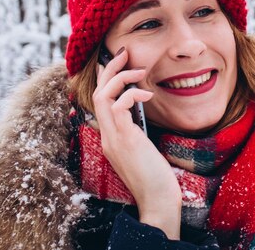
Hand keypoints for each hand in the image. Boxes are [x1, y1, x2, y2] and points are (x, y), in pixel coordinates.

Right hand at [92, 47, 181, 239]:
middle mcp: (107, 137)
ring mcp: (113, 139)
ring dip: (120, 78)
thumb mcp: (142, 151)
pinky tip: (148, 94)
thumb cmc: (156, 178)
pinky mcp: (126, 140)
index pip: (100, 103)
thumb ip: (135, 133)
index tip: (115, 63)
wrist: (158, 201)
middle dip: (109, 70)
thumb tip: (139, 114)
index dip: (105, 80)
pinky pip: (119, 106)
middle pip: (97, 94)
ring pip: (103, 97)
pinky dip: (131, 94)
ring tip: (140, 70)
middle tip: (124, 53)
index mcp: (110, 139)